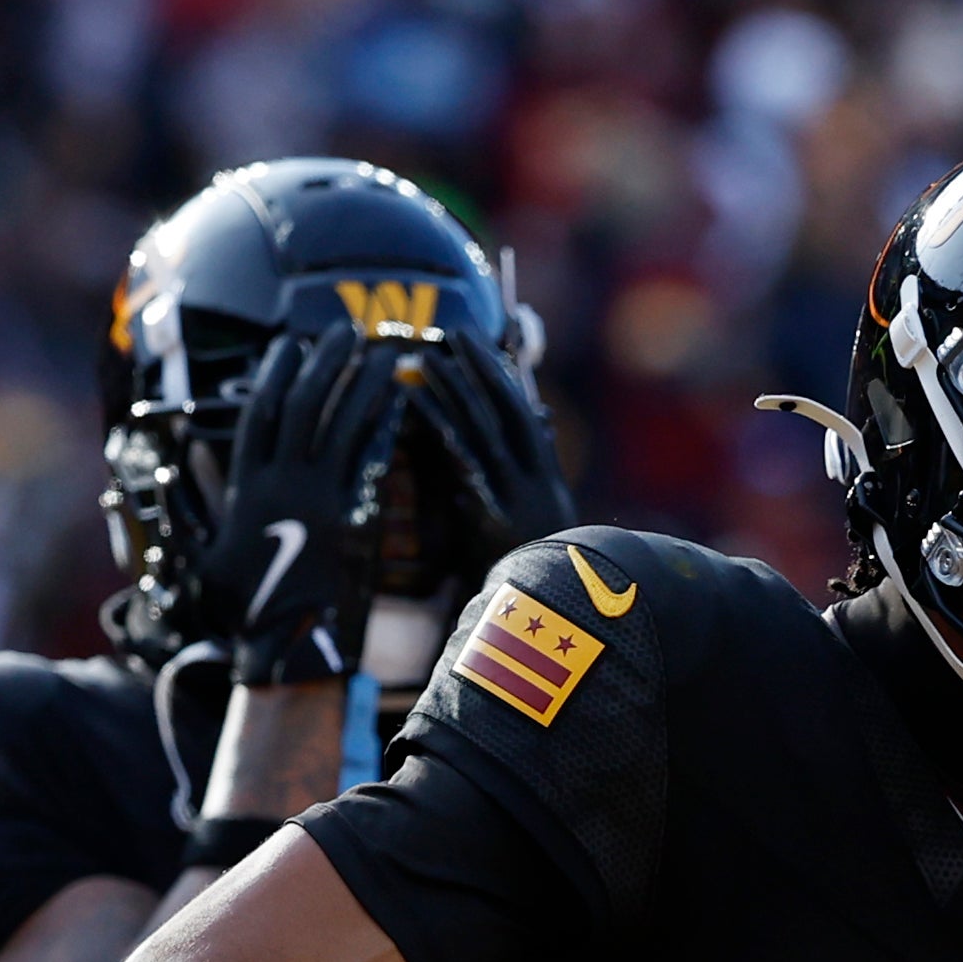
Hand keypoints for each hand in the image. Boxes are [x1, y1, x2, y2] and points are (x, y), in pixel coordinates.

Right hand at [203, 325, 403, 685]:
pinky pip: (370, 463)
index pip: (259, 417)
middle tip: (342, 330)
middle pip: (304, 408)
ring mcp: (321, 500)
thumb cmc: (242, 609)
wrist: (287, 649)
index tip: (288, 345)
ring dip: (359, 385)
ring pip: (340, 427)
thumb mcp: (197, 559)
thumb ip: (185, 510)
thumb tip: (170, 467)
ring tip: (378, 351)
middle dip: (322, 365)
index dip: (274, 376)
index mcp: (247, 490)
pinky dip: (383, 427)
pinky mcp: (354, 519)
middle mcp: (284, 486)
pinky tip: (400, 400)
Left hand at [406, 326, 575, 577]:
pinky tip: (416, 401)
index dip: (502, 378)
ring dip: (456, 388)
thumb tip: (535, 428)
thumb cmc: (526, 583)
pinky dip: (441, 426)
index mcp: (546, 483)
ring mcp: (517, 498)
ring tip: (426, 354)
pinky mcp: (493, 516)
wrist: (545, 630)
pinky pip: (464, 461)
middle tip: (455, 331)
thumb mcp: (535, 527)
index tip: (479, 346)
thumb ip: (526, 479)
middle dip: (483, 369)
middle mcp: (536, 484)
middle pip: (510, 411)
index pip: (525, 416)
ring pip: (486, 430)